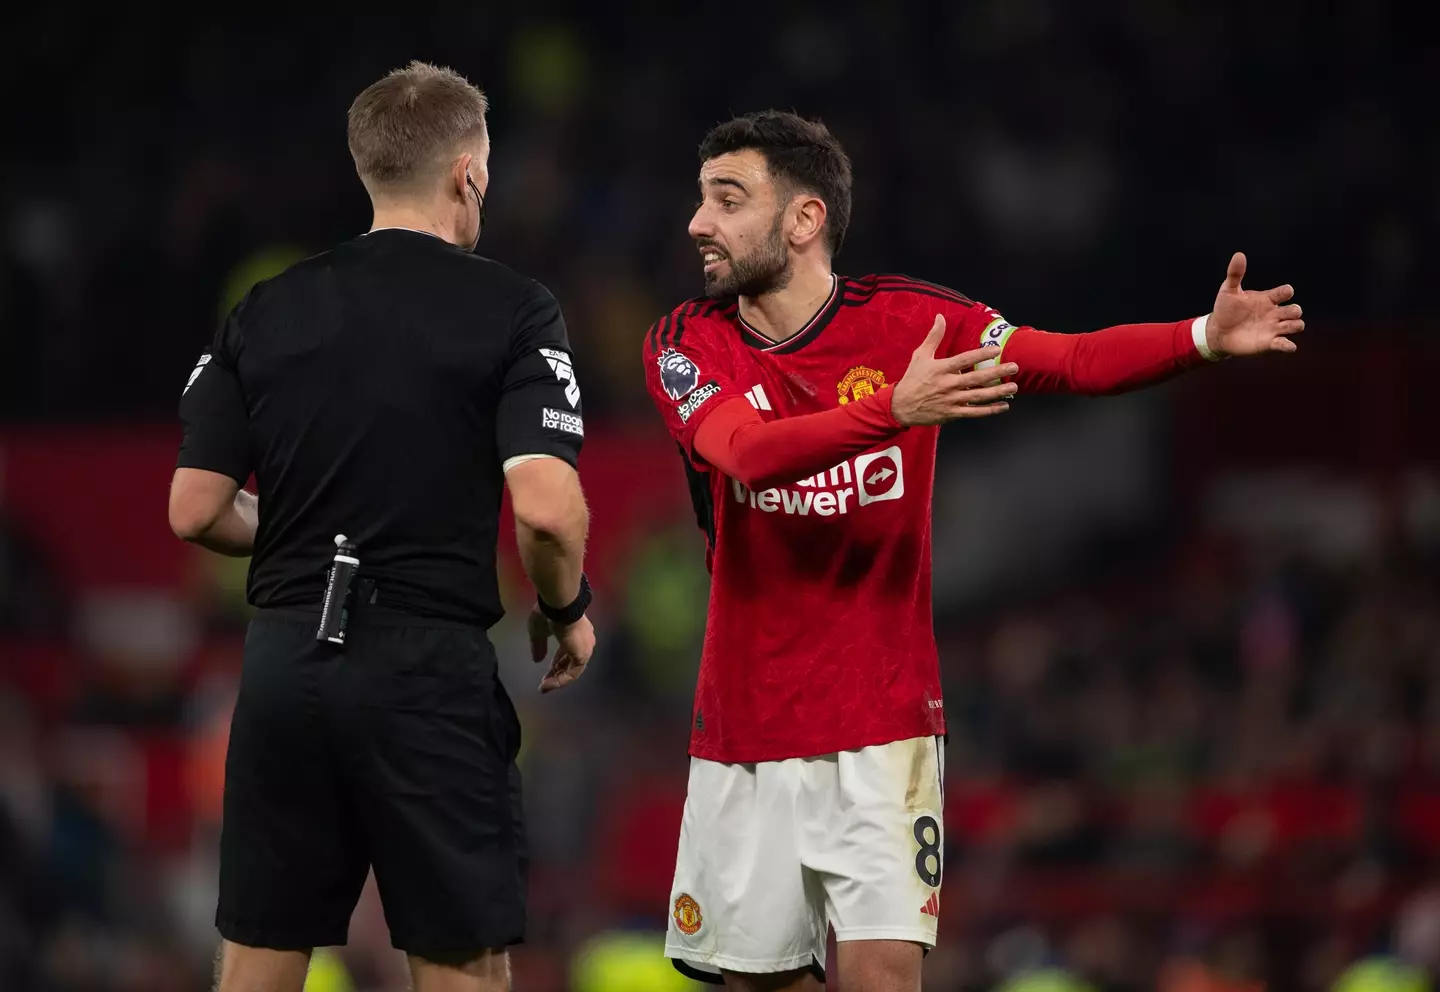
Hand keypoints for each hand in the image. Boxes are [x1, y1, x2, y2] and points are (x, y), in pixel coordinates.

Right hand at [529, 607, 594, 693]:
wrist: (559, 607)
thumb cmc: (548, 615)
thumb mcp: (538, 632)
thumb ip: (539, 646)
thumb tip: (537, 660)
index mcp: (575, 633)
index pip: (566, 652)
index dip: (556, 663)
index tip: (545, 673)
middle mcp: (583, 641)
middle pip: (570, 662)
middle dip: (556, 673)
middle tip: (544, 683)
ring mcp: (585, 648)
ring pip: (572, 669)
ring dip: (558, 679)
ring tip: (544, 687)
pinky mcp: (582, 655)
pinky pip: (572, 673)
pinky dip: (560, 680)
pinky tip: (548, 684)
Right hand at [890, 315, 1019, 426]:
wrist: (901, 406)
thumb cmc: (912, 379)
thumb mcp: (920, 355)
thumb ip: (934, 337)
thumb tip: (940, 317)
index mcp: (941, 368)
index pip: (965, 359)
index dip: (982, 354)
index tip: (997, 349)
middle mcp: (948, 384)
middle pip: (977, 378)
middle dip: (997, 372)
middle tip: (1014, 367)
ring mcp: (952, 400)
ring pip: (979, 396)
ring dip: (998, 392)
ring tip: (1013, 387)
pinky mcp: (952, 413)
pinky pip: (974, 412)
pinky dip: (989, 410)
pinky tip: (1003, 406)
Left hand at [1205, 252, 1304, 356]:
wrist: (1217, 331)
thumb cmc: (1225, 309)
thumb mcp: (1228, 290)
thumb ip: (1235, 274)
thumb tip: (1239, 255)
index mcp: (1267, 299)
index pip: (1285, 292)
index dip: (1286, 292)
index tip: (1283, 293)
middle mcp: (1274, 313)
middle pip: (1295, 310)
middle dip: (1295, 310)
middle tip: (1285, 313)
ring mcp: (1273, 328)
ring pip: (1296, 325)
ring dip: (1295, 325)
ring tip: (1283, 326)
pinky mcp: (1269, 343)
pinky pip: (1285, 344)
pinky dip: (1288, 345)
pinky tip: (1287, 345)